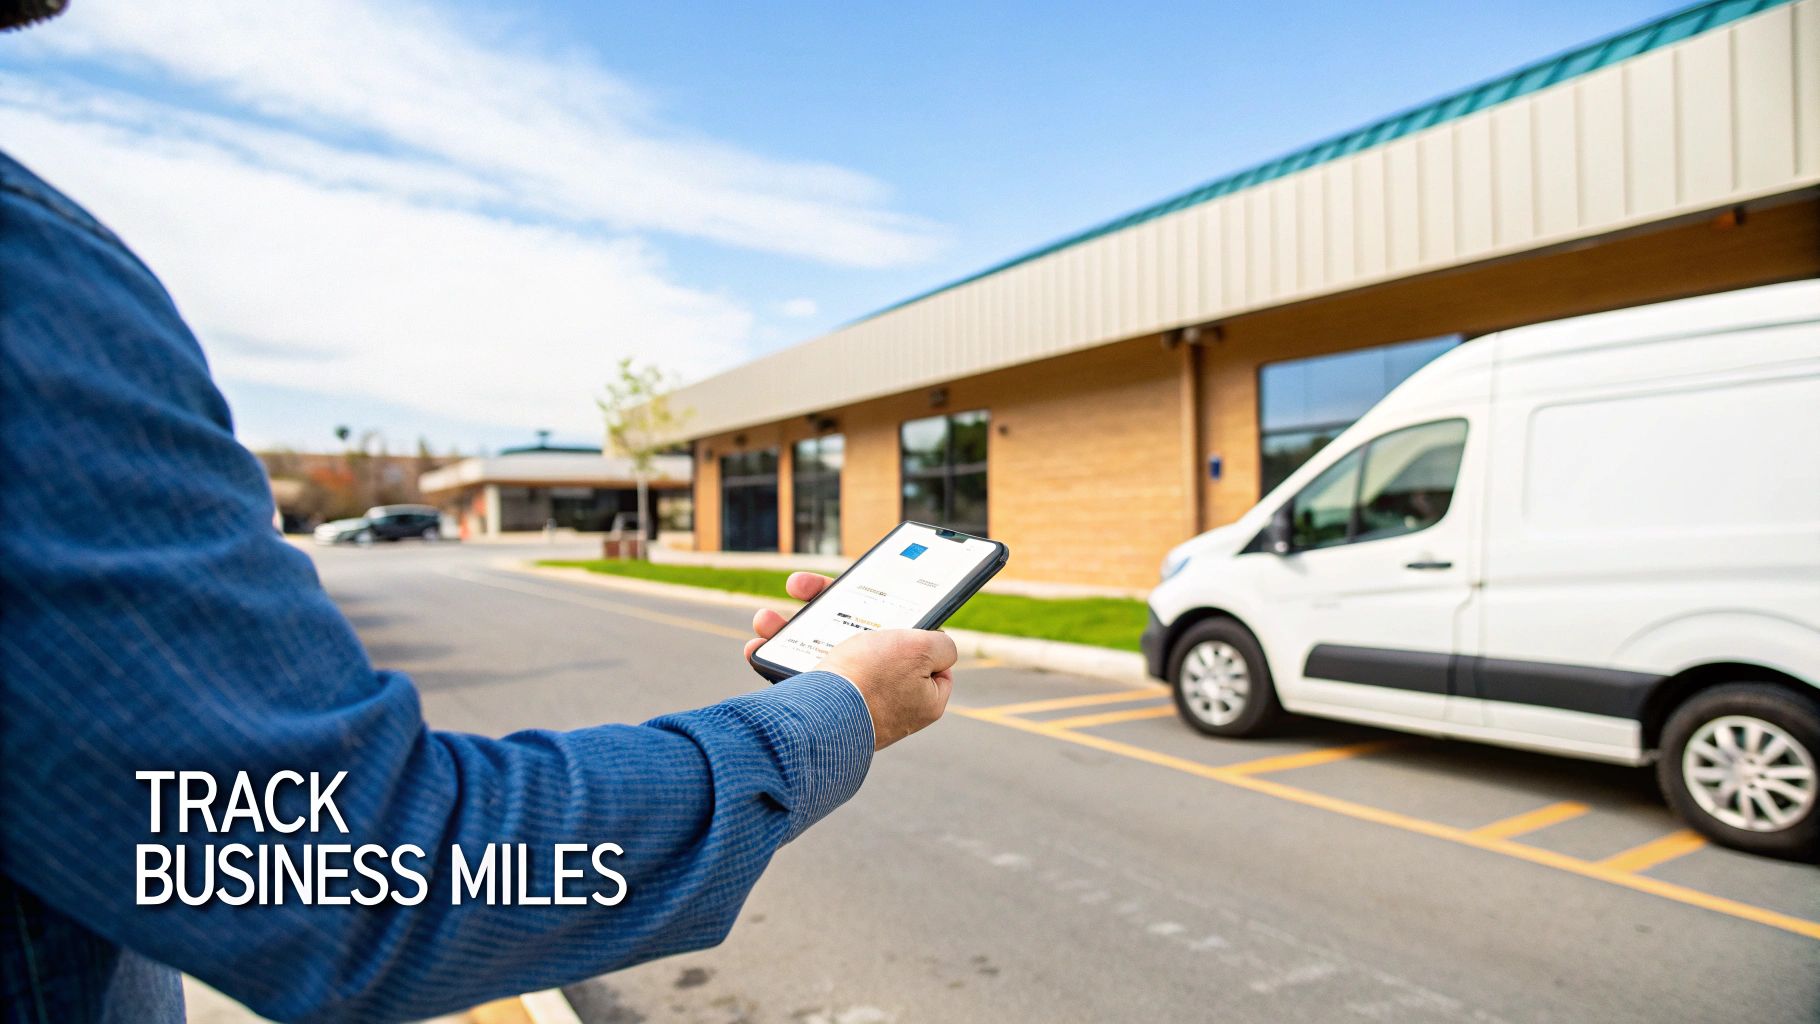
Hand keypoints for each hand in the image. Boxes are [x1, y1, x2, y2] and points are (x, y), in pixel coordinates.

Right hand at [746, 572, 958, 749]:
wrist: (817, 721)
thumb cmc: (873, 681)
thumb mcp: (924, 649)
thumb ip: (941, 645)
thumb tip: (941, 647)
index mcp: (921, 698)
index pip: (930, 663)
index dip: (919, 635)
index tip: (903, 616)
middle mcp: (885, 705)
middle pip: (869, 647)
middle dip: (841, 616)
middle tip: (828, 599)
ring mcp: (848, 707)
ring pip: (824, 653)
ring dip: (795, 628)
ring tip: (769, 618)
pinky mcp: (814, 710)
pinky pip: (797, 674)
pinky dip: (778, 655)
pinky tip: (759, 643)